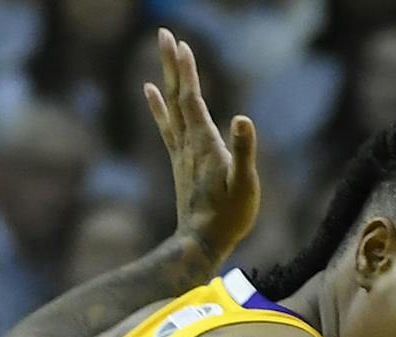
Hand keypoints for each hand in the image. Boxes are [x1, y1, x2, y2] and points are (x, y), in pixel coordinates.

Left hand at [145, 29, 258, 267]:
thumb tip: (243, 119)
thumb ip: (243, 152)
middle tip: (164, 33)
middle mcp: (188, 143)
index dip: (186, 72)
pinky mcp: (180, 161)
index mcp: (204, 144)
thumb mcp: (245, 186)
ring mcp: (182, 152)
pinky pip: (166, 125)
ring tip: (163, 51)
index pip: (192, 100)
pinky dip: (158, 105)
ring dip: (166, 77)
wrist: (201, 244)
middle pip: (177, 96)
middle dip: (172, 64)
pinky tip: (150, 90)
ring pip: (171, 106)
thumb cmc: (229, 218)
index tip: (181, 44)